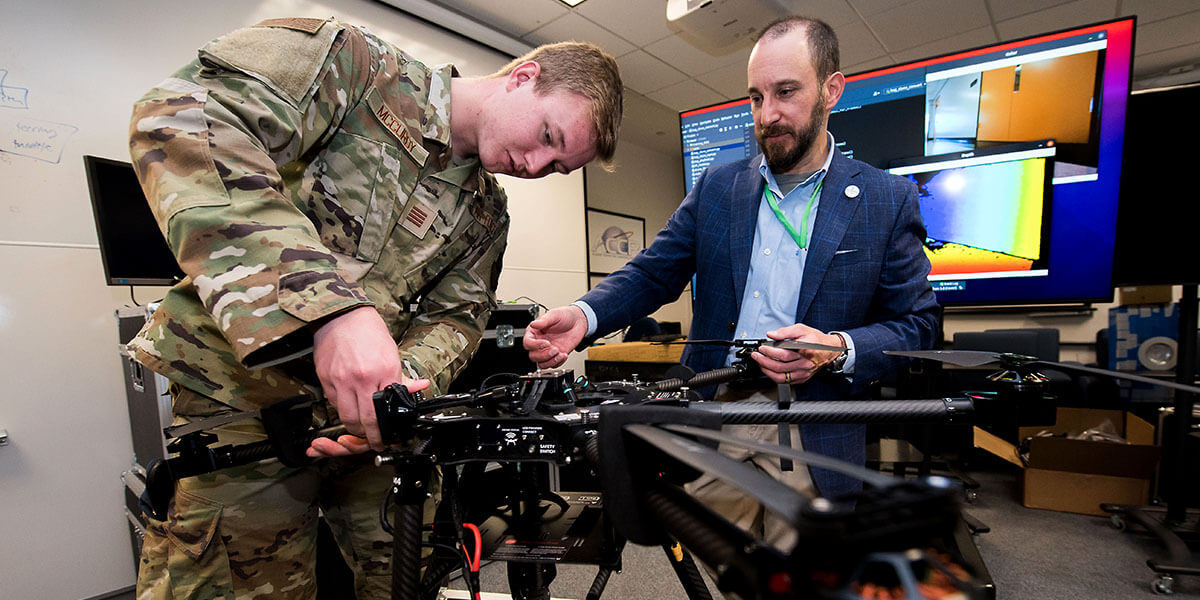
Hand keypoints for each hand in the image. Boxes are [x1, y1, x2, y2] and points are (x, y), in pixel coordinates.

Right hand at [310, 306, 428, 452]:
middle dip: (369, 437)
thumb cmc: (369, 332)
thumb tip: (418, 388)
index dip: (384, 431)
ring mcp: (341, 380)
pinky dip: (341, 408)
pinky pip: (333, 403)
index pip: (384, 412)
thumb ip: (402, 377)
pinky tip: (348, 404)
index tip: (386, 438)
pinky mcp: (326, 378)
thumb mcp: (392, 354)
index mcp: (383, 372)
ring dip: (354, 427)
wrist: (343, 316)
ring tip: (361, 427)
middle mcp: (361, 378)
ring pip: (346, 417)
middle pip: (363, 421)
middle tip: (374, 441)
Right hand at [524, 305, 587, 368]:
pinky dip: (558, 362)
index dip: (535, 345)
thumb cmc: (565, 316)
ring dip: (550, 361)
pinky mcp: (556, 356)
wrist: (578, 321)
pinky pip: (553, 365)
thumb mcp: (554, 315)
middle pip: (533, 356)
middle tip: (554, 349)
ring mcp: (547, 350)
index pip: (528, 343)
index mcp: (534, 332)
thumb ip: (543, 321)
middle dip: (543, 355)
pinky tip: (564, 354)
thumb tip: (533, 324)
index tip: (546, 343)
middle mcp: (539, 343)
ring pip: (541, 363)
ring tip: (560, 353)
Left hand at [751, 323, 845, 384]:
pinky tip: (769, 370)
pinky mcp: (802, 378)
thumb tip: (771, 334)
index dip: (770, 352)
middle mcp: (804, 363)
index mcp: (805, 350)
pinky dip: (775, 376)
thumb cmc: (816, 339)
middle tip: (756, 356)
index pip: (784, 354)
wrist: (830, 350)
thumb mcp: (802, 329)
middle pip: (780, 366)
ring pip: (781, 377)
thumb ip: (785, 331)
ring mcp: (803, 373)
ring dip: (767, 371)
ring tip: (760, 363)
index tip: (762, 348)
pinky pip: (786, 381)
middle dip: (764, 361)